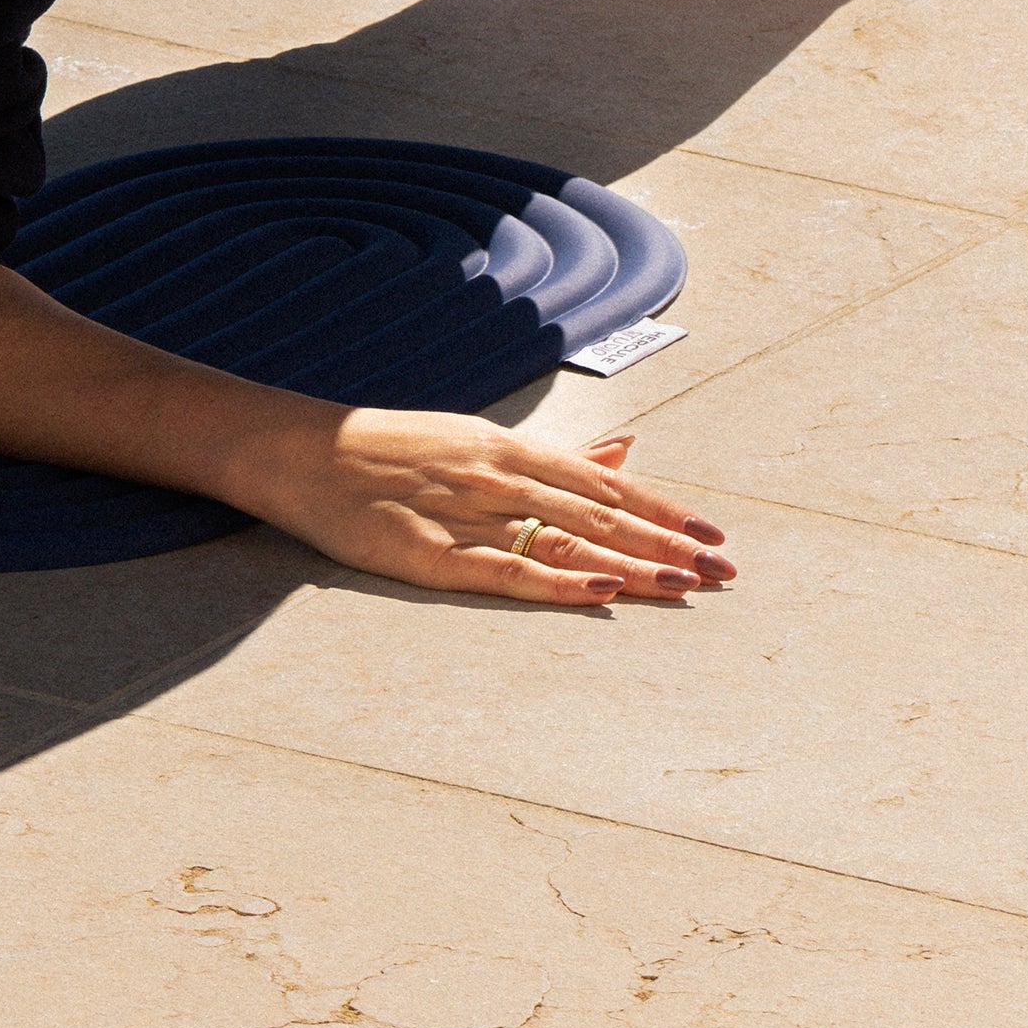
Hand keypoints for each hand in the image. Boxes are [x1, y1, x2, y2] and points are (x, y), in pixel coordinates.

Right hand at [233, 408, 734, 605]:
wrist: (302, 448)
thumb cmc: (392, 446)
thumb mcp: (478, 438)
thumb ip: (555, 453)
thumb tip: (626, 453)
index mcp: (511, 448)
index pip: (606, 484)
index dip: (664, 511)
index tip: (715, 535)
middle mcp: (499, 474)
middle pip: (599, 513)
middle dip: (665, 542)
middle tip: (725, 571)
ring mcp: (466, 512)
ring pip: (565, 539)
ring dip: (631, 562)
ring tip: (685, 583)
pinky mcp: (430, 552)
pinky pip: (505, 569)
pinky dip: (557, 579)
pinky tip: (599, 589)